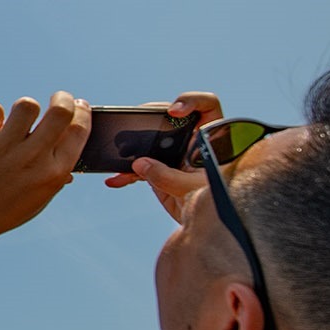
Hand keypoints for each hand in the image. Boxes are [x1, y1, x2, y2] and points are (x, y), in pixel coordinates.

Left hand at [0, 92, 90, 240]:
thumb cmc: (5, 209)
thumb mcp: (39, 199)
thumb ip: (56, 176)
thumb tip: (70, 158)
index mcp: (53, 173)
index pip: (78, 131)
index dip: (82, 113)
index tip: (79, 105)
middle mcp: (32, 158)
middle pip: (60, 111)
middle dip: (63, 98)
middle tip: (58, 98)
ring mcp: (4, 147)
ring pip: (27, 105)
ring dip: (26, 108)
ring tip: (19, 118)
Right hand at [104, 92, 224, 221]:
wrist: (207, 228)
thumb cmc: (214, 205)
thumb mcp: (192, 189)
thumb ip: (165, 176)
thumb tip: (139, 164)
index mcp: (210, 139)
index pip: (206, 106)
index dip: (191, 101)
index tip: (175, 111)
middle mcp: (192, 141)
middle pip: (168, 118)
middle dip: (148, 120)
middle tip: (136, 124)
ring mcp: (174, 155)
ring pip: (149, 140)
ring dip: (132, 146)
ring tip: (119, 151)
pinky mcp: (160, 170)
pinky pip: (140, 167)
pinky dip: (126, 173)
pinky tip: (116, 179)